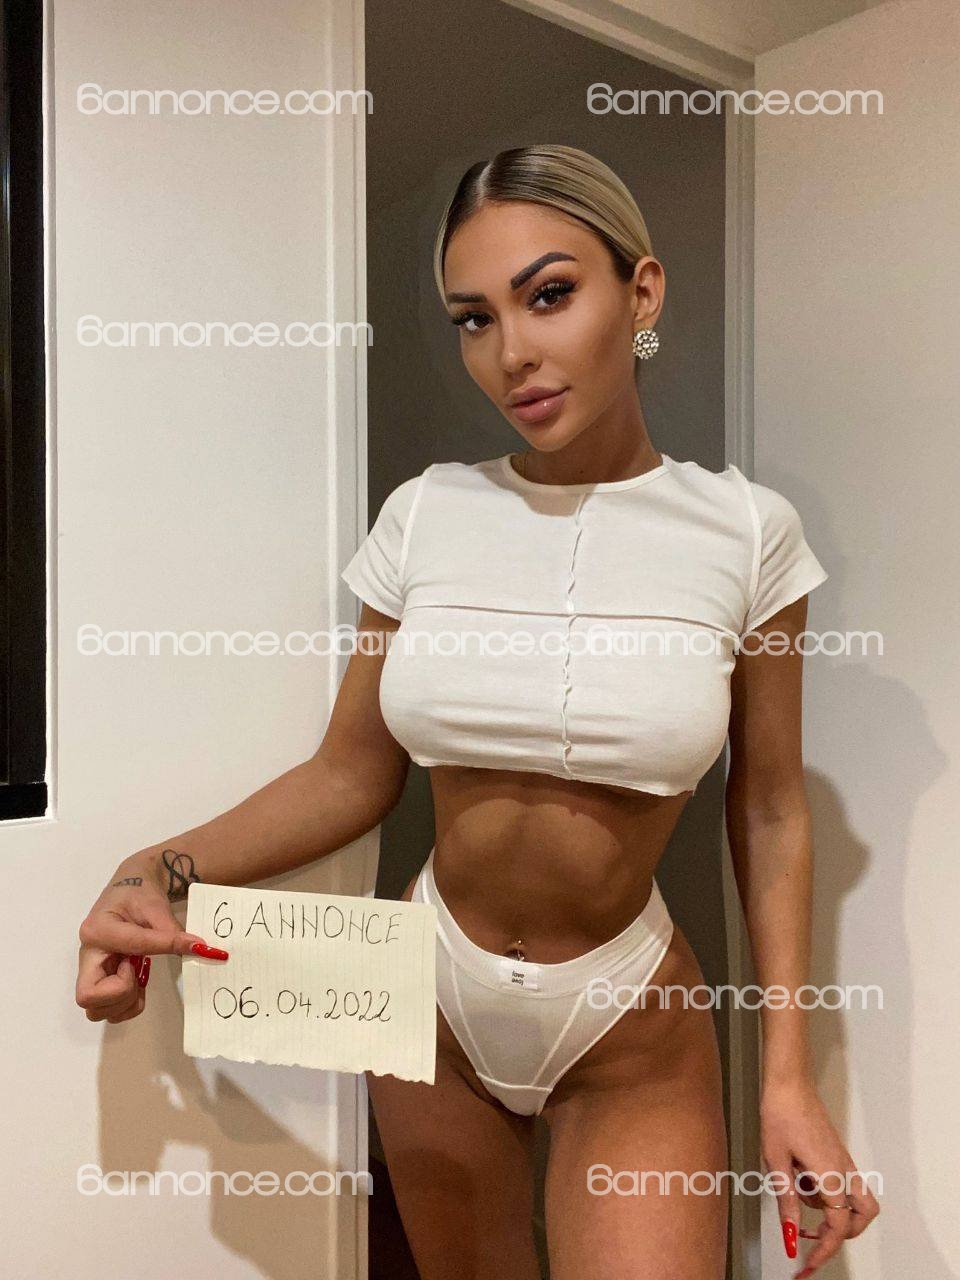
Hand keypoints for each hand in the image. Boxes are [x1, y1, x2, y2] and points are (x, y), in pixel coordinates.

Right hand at [75, 861, 227, 1023]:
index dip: (161, 947)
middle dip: (123, 992)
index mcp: (98, 929)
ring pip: (96, 1011)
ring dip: (125, 1001)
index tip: (193, 945)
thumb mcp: (156, 907)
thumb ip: (172, 931)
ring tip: (140, 976)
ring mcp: (90, 971)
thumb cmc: (138, 895)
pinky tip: (138, 982)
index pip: (130, 946)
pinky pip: (108, 1011)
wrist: (128, 892)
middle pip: (89, 997)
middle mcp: (88, 954)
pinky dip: (127, 1005)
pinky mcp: (99, 981)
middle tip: (139, 970)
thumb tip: (200, 949)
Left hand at [761, 1077, 878, 1277]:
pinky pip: (841, 1181)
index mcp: (831, 1174)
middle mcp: (843, 1169)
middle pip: (863, 1214)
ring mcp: (842, 1159)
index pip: (838, 1225)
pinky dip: (825, 1189)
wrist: (788, 1082)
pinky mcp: (835, 1151)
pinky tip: (798, 1174)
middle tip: (813, 1236)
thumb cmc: (780, 1114)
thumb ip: (787, 1201)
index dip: (825, 1249)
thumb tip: (791, 1234)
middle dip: (842, 1232)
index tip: (808, 1263)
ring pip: (854, 1198)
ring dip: (829, 1206)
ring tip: (796, 1189)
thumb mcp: (776, 1161)